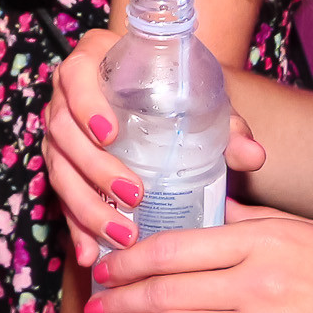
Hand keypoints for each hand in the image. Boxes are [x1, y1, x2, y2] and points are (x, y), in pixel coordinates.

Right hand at [42, 29, 266, 265]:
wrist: (155, 90)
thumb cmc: (174, 87)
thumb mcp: (199, 95)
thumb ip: (225, 124)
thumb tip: (253, 156)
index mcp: (93, 60)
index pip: (76, 77)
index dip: (87, 106)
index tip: (111, 134)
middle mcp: (66, 95)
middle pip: (64, 132)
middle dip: (96, 170)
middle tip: (135, 196)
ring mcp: (60, 132)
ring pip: (59, 169)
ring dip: (87, 207)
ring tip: (123, 235)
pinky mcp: (62, 164)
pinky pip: (60, 197)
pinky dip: (75, 226)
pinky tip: (90, 253)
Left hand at [84, 203, 312, 312]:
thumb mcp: (301, 230)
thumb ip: (249, 222)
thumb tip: (207, 210)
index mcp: (263, 241)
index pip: (178, 248)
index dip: (134, 260)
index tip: (108, 266)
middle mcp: (259, 282)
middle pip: (171, 292)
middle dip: (125, 299)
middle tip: (96, 301)